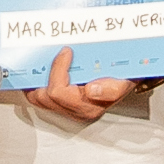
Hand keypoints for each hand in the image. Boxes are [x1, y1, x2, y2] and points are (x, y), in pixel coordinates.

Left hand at [23, 47, 137, 124]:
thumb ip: (111, 89)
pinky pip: (40, 98)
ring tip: (44, 64)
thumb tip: (92, 90)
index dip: (58, 69)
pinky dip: (37, 85)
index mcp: (88, 107)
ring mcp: (66, 109)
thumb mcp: (124, 82)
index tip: (66, 52)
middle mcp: (75, 111)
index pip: (58, 92)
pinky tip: (43, 73)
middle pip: (43, 97)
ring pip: (37, 99)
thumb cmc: (123, 81)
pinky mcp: (61, 105)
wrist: (126, 82)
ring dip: (37, 81)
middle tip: (52, 57)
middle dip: (44, 75)